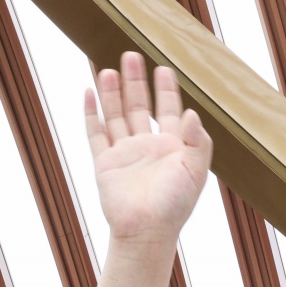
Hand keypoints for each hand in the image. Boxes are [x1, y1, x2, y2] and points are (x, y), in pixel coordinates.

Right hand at [85, 53, 212, 244]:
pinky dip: (91, 113)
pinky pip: (95, 133)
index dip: (166, 89)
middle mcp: (147, 146)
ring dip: (112, 92)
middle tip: (130, 55)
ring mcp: (124, 153)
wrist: (146, 231)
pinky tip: (88, 93)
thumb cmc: (175, 205)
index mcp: (171, 147)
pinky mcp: (105, 163)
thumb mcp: (195, 171)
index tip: (163, 68)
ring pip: (116, 115)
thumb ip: (197, 141)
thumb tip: (191, 112)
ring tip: (108, 68)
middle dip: (136, 81)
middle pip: (139, 106)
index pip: (168, 110)